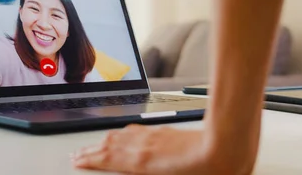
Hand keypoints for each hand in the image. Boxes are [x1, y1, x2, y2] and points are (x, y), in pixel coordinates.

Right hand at [71, 124, 254, 174]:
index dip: (88, 160)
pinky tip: (124, 134)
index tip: (77, 161)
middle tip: (79, 154)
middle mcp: (142, 146)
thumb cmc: (205, 171)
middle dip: (91, 150)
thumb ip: (147, 172)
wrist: (224, 147)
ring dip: (104, 141)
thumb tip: (137, 167)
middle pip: (108, 145)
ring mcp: (152, 136)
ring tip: (95, 145)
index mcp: (141, 162)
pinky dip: (122, 134)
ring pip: (120, 135)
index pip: (106, 160)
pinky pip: (135, 131)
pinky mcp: (163, 131)